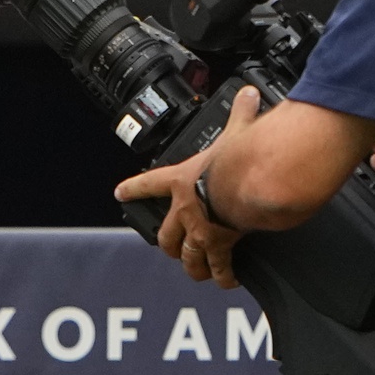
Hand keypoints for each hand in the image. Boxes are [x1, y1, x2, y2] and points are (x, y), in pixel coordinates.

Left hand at [118, 85, 258, 286]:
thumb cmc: (241, 157)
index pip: (150, 182)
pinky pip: (219, 266)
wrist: (253, 184)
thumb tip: (248, 94)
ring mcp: (200, 230)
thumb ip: (241, 114)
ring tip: (197, 271)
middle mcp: (186, 208)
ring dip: (191, 263)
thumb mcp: (238, 130)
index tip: (121, 193)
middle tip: (169, 248)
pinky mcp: (220, 246)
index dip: (135, 188)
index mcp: (183, 178)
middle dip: (166, 242)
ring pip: (188, 254)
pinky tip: (226, 280)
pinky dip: (223, 275)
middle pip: (166, 232)